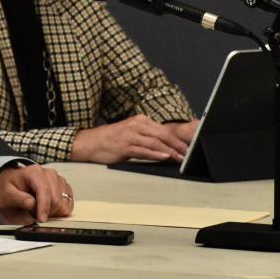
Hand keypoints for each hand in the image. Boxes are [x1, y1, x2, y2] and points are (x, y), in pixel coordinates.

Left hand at [0, 164, 73, 222]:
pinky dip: (60, 211)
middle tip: (34, 214)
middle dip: (46, 211)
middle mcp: (49, 174)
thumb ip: (18, 198)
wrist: (14, 182)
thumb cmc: (10, 187)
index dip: (44, 207)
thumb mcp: (7, 193)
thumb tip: (32, 204)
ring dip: (53, 212)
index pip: (44, 190)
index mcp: (34, 172)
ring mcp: (59, 180)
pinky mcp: (64, 187)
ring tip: (40, 210)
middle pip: (56, 199)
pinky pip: (69, 204)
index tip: (41, 220)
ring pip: (64, 203)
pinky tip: (49, 209)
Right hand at [71, 115, 197, 163]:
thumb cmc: (112, 139)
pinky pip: (143, 150)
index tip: (188, 147)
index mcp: (140, 120)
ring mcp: (130, 136)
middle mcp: (136, 125)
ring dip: (170, 151)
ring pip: (155, 143)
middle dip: (177, 145)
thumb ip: (147, 136)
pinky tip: (164, 157)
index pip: (164, 130)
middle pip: (162, 135)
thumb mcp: (131, 133)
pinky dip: (155, 154)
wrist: (91, 142)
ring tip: (180, 158)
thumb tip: (166, 145)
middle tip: (188, 154)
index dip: (178, 139)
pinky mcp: (124, 146)